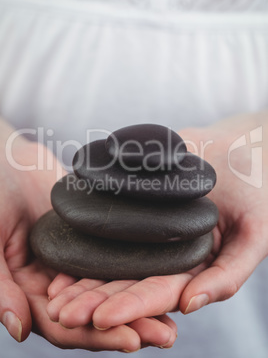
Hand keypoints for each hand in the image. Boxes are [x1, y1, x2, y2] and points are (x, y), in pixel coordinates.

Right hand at [0, 118, 176, 350]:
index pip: (64, 326)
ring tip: (174, 318)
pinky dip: (136, 271)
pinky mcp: (90, 242)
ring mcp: (75, 263)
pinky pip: (114, 259)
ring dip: (140, 305)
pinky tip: (163, 276)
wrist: (9, 163)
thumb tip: (19, 330)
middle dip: (130, 327)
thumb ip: (1, 288)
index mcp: (29, 293)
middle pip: (95, 315)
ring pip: (109, 290)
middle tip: (167, 336)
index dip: (95, 336)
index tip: (132, 341)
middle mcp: (55, 284)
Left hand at [47, 111, 267, 329]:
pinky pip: (110, 220)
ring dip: (82, 275)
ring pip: (112, 256)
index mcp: (192, 268)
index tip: (98, 319)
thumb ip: (229, 274)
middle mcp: (166, 253)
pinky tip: (63, 244)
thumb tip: (190, 306)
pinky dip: (86, 235)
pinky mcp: (137, 204)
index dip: (129, 307)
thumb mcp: (255, 236)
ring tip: (52, 291)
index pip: (157, 293)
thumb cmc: (257, 193)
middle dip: (93, 299)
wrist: (241, 148)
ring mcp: (149, 229)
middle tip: (59, 312)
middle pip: (126, 280)